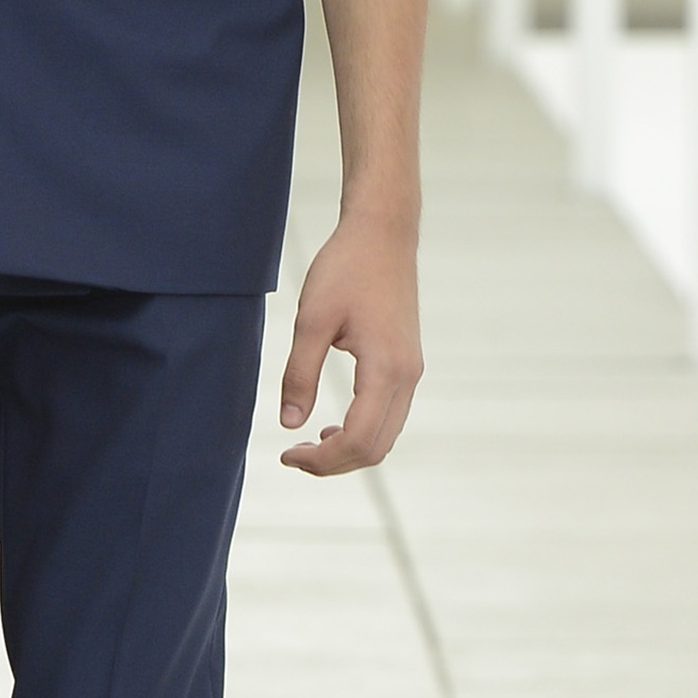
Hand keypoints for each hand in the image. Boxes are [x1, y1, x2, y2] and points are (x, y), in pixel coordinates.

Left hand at [278, 211, 422, 477]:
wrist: (383, 234)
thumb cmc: (346, 269)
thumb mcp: (311, 320)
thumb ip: (299, 374)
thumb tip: (289, 424)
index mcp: (385, 368)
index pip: (357, 440)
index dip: (321, 459)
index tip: (286, 456)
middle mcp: (407, 376)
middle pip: (376, 449)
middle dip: (334, 463)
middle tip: (293, 457)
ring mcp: (411, 371)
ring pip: (386, 437)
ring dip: (349, 451)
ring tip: (310, 444)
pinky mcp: (407, 364)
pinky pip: (390, 417)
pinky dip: (363, 433)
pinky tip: (333, 425)